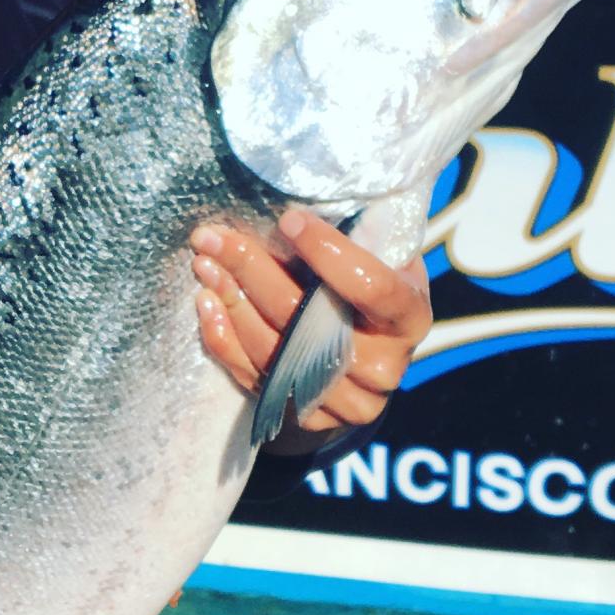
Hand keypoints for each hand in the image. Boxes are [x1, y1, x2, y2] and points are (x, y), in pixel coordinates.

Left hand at [190, 209, 432, 446]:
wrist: (370, 359)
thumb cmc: (372, 291)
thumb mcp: (384, 260)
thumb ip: (361, 238)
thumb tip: (308, 196)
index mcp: (410, 319)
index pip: (372, 287)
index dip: (329, 253)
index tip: (289, 221)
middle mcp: (384, 368)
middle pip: (308, 322)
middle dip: (253, 272)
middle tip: (212, 237)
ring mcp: (347, 401)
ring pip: (277, 354)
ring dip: (232, 304)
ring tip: (204, 264)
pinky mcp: (310, 417)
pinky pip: (257, 381)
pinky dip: (226, 342)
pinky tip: (207, 304)